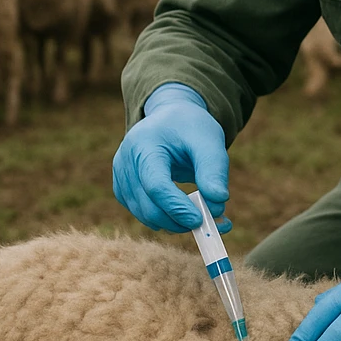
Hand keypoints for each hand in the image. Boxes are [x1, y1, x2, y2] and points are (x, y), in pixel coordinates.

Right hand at [112, 82, 230, 233]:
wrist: (170, 116)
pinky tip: (185, 214)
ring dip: (174, 223)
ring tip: (204, 218)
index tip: (200, 220)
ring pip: (144, 214)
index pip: (156, 185)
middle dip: (178, 220)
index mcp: (144, 144)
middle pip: (147, 205)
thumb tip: (219, 202)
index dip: (177, 207)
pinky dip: (164, 219)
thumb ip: (214, 169)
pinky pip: (142, 212)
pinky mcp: (124, 188)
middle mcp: (125, 161)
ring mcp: (121, 176)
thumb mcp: (208, 139)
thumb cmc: (190, 127)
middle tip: (210, 224)